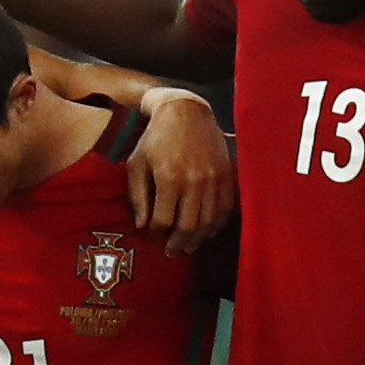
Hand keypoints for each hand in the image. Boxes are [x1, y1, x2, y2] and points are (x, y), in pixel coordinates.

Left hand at [124, 91, 231, 240]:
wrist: (186, 112)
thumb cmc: (155, 139)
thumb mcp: (137, 164)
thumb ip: (138, 197)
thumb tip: (142, 226)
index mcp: (169, 178)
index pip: (163, 221)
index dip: (156, 235)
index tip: (152, 237)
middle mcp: (194, 181)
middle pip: (188, 227)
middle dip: (178, 244)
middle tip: (171, 252)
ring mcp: (214, 179)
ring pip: (208, 223)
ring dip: (198, 239)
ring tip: (188, 246)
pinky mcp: (227, 175)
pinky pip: (225, 209)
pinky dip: (216, 225)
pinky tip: (206, 230)